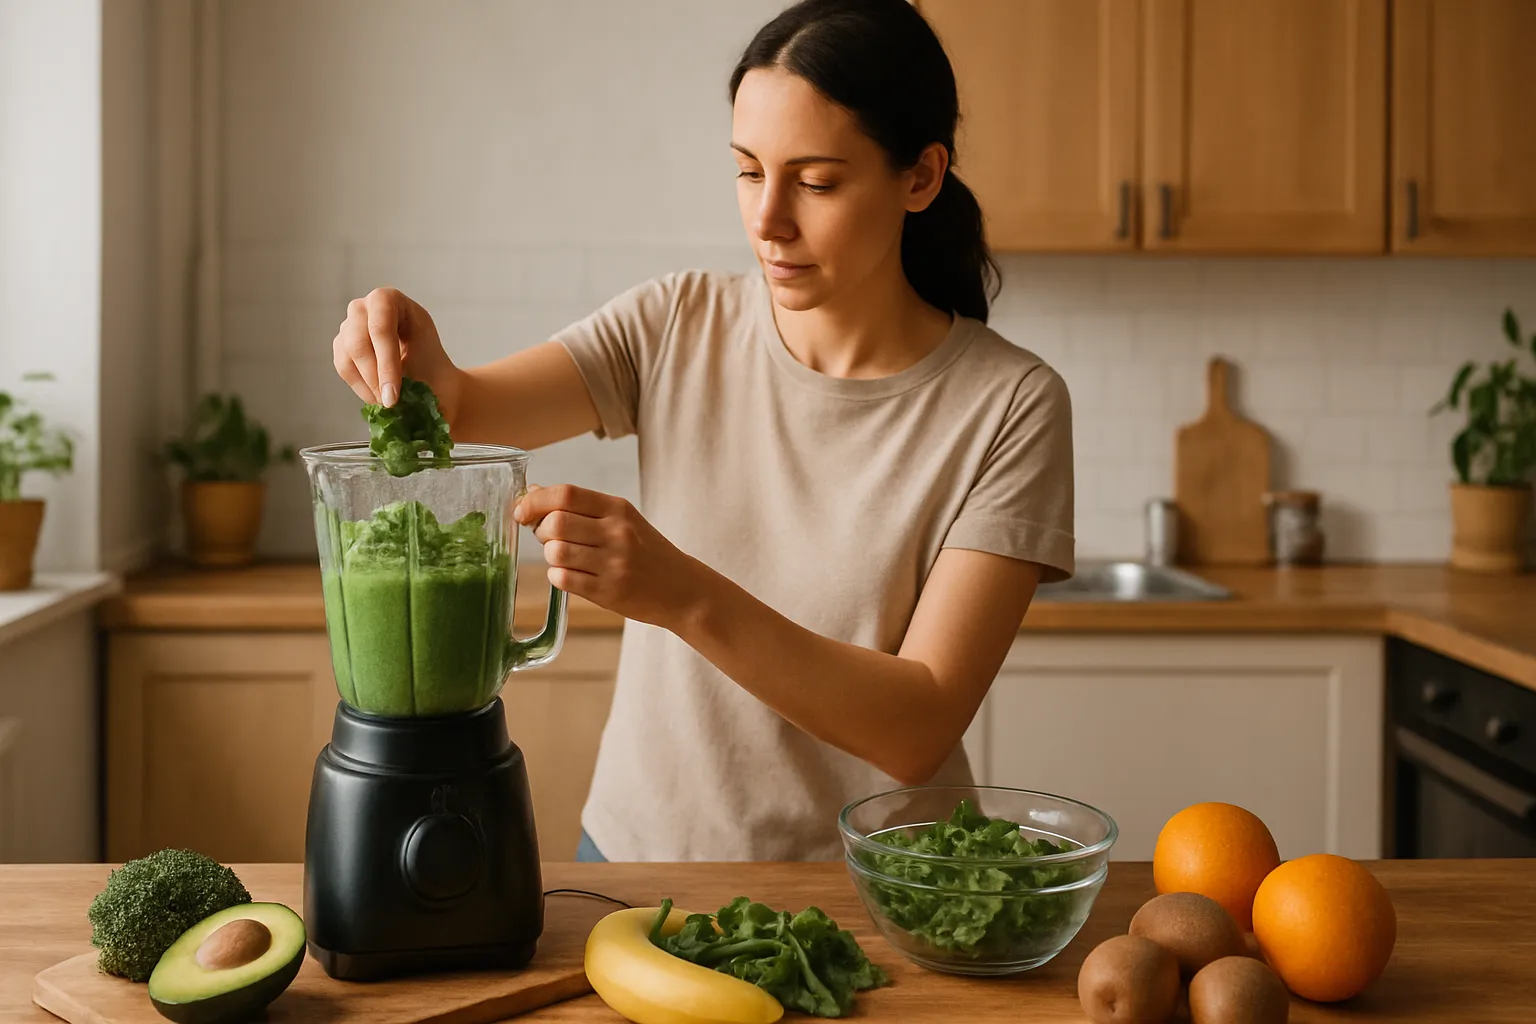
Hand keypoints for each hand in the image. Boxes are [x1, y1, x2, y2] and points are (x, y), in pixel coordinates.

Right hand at [333, 287, 463, 418]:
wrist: (433, 381)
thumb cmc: (434, 371)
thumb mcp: (434, 370)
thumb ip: (415, 381)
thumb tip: (396, 403)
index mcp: (393, 301)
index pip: (381, 327)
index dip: (386, 363)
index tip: (394, 396)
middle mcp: (367, 306)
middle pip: (358, 341)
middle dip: (375, 377)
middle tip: (390, 403)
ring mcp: (351, 324)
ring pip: (347, 354)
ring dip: (368, 383)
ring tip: (388, 401)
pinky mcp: (342, 344)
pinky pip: (343, 366)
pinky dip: (360, 387)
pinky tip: (378, 396)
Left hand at [513, 484, 703, 627]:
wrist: (681, 589)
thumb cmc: (646, 551)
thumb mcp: (622, 519)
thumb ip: (580, 506)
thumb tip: (534, 493)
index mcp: (618, 509)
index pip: (565, 494)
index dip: (534, 501)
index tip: (522, 511)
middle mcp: (617, 533)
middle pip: (555, 523)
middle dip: (541, 530)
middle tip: (550, 537)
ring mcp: (613, 564)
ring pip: (556, 552)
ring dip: (551, 555)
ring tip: (564, 557)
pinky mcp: (608, 592)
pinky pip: (563, 579)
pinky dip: (557, 576)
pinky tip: (571, 574)